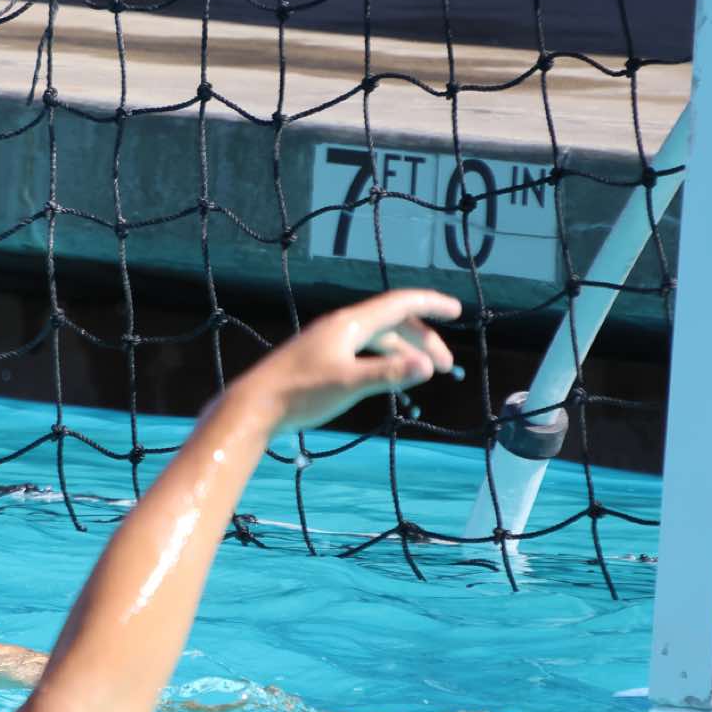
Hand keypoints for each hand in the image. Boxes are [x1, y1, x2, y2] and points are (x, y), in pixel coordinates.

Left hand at [234, 289, 461, 433]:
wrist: (253, 407)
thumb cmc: (299, 395)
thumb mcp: (349, 384)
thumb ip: (389, 373)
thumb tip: (428, 366)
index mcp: (349, 325)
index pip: (399, 304)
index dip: (430, 304)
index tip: (457, 310)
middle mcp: (340, 327)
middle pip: (392, 322)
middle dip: (423, 340)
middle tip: (446, 367)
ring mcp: (328, 343)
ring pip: (377, 339)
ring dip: (404, 352)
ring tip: (424, 375)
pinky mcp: (319, 360)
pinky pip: (362, 351)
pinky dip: (383, 360)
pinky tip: (388, 377)